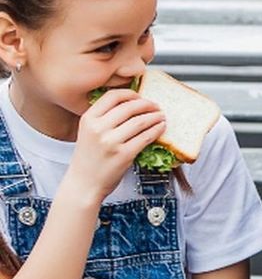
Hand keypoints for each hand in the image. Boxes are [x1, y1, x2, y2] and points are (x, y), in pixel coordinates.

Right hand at [66, 89, 164, 203]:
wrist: (83, 185)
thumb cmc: (88, 160)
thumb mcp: (88, 133)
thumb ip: (104, 119)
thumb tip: (132, 106)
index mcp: (88, 119)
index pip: (112, 96)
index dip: (130, 93)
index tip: (140, 96)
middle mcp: (98, 128)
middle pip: (129, 107)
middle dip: (147, 104)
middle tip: (156, 106)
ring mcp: (111, 141)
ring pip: (140, 121)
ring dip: (155, 116)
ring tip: (161, 116)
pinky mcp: (123, 154)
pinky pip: (145, 137)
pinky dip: (157, 130)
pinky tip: (161, 128)